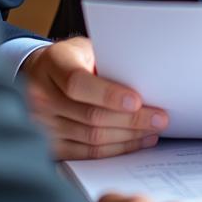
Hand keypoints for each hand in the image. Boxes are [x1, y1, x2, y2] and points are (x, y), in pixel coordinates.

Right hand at [21, 37, 167, 159]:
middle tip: (159, 118)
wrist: (41, 75)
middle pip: (90, 115)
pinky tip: (135, 141)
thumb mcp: (86, 48)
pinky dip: (115, 149)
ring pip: (91, 137)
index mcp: (54, 64)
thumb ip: (107, 60)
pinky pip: (86, 153)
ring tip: (153, 130)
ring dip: (128, 136)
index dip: (108, 94)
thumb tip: (143, 78)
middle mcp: (42, 96)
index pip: (78, 83)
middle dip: (131, 119)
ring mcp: (42, 124)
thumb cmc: (72, 59)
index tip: (137, 100)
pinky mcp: (50, 145)